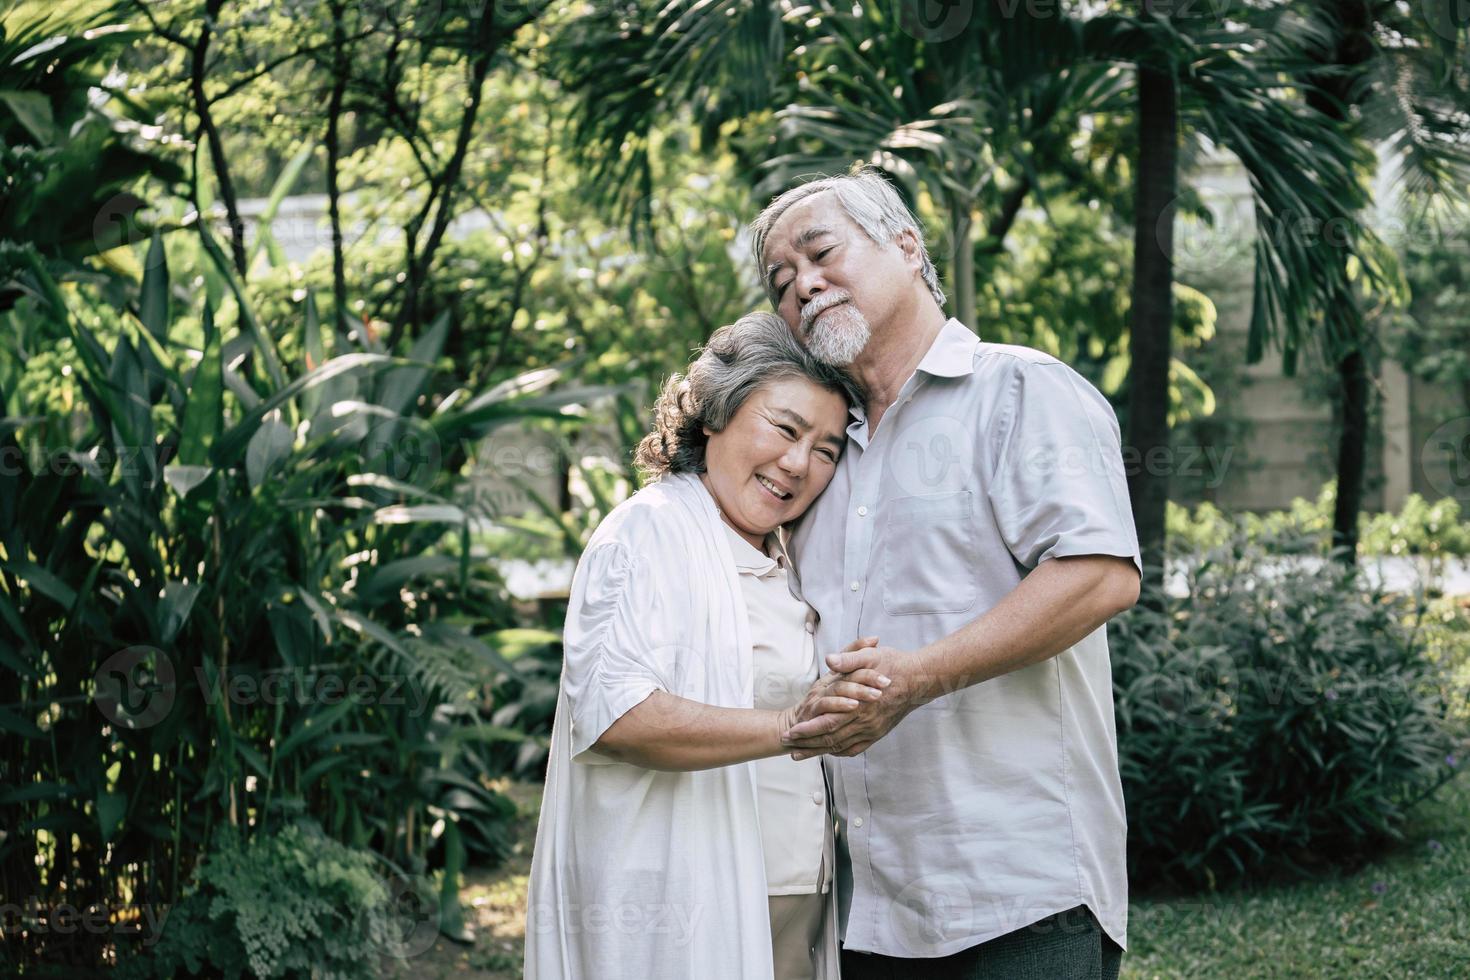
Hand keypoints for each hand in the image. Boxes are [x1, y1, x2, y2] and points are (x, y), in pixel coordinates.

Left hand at [781, 644, 914, 758]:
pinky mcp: (878, 732)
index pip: (828, 722)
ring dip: (820, 750)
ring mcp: (872, 729)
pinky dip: (841, 752)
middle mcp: (865, 721)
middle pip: (831, 738)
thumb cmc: (893, 664)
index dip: (808, 729)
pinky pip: (857, 748)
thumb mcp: (870, 655)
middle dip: (808, 744)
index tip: (791, 731)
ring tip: (802, 753)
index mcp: (859, 703)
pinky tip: (830, 752)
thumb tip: (829, 660)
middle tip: (789, 747)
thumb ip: (848, 659)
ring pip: (842, 745)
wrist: (920, 679)